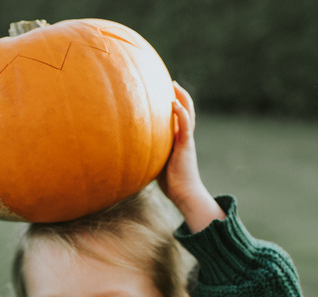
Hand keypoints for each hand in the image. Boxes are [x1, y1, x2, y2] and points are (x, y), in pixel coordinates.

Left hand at [158, 82, 224, 231]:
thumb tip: (129, 153)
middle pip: (185, 111)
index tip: (164, 92)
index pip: (178, 118)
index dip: (174, 105)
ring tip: (174, 85)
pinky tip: (174, 103)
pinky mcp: (186, 146)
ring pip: (188, 114)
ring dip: (182, 98)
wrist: (184, 193)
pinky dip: (181, 113)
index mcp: (179, 140)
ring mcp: (186, 140)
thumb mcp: (156, 164)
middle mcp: (185, 137)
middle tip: (171, 82)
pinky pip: (185, 127)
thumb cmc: (171, 182)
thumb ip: (148, 154)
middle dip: (179, 95)